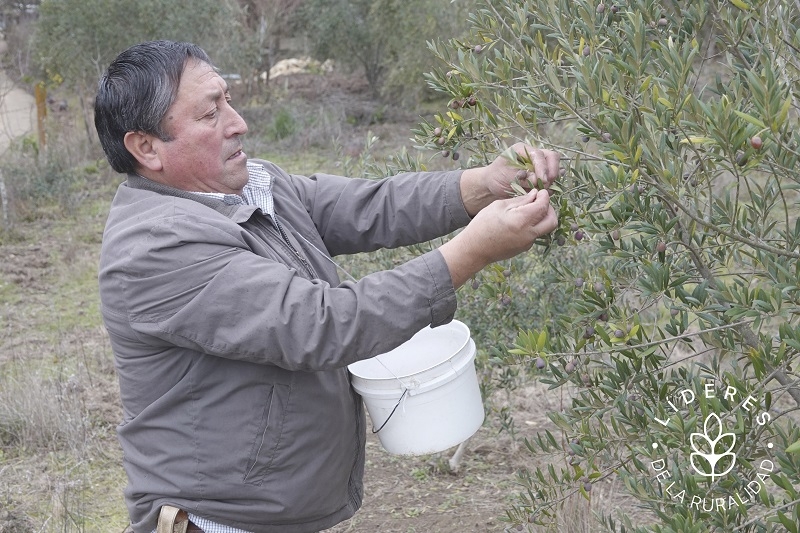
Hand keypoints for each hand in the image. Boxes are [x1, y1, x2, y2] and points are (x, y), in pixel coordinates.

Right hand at [439, 188, 557, 287]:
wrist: (474, 249)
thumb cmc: (482, 224)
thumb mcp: (499, 206)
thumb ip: (520, 200)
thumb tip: (535, 195)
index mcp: (522, 220)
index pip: (543, 205)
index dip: (544, 196)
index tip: (540, 192)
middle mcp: (528, 233)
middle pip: (552, 220)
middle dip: (549, 209)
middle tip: (539, 202)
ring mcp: (527, 243)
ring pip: (544, 228)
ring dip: (541, 218)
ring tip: (528, 211)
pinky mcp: (524, 248)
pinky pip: (534, 235)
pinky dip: (532, 226)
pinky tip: (518, 223)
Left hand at [460, 143, 560, 215]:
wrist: (493, 185)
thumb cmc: (497, 176)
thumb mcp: (507, 175)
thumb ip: (523, 176)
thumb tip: (538, 180)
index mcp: (523, 149)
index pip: (539, 155)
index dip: (542, 167)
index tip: (542, 180)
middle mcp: (533, 155)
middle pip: (552, 157)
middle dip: (552, 171)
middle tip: (546, 184)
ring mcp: (539, 165)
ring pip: (555, 168)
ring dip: (552, 180)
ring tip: (542, 189)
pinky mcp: (542, 175)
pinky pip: (553, 179)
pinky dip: (551, 186)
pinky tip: (544, 192)